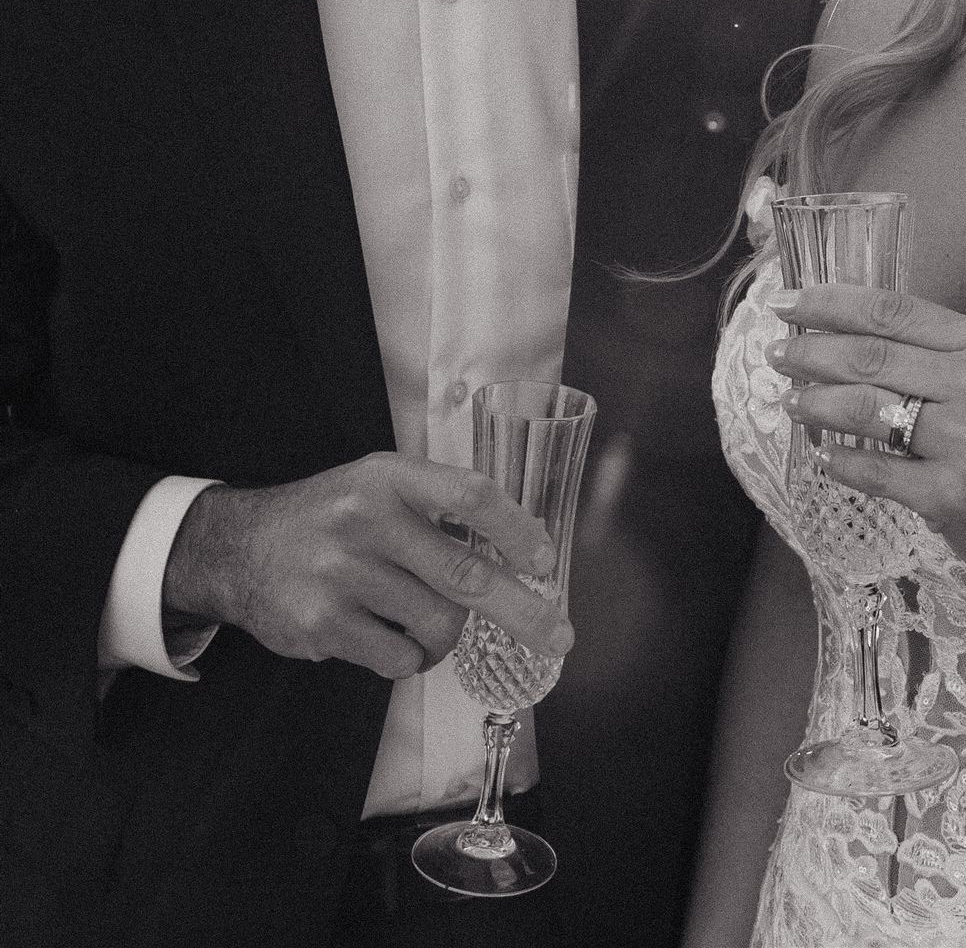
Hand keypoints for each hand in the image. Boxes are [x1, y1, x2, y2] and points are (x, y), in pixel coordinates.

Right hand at [163, 453, 572, 680]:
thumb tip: (517, 551)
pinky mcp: (323, 625)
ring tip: (426, 623)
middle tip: (557, 633)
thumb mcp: (378, 486)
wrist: (239, 548)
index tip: (544, 558)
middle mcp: (366, 519)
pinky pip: (399, 657)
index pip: (468, 495)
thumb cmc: (330, 518)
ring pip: (438, 624)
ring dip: (447, 636)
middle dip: (522, 609)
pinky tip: (389, 638)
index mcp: (388, 477)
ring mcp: (342, 575)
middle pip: (466, 574)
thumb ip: (436, 507)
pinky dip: (410, 657)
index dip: (515, 528)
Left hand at [767, 283, 965, 613]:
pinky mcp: (951, 496)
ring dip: (815, 401)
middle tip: (775, 351)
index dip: (831, 303)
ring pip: (865, 408)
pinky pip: (876, 471)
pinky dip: (842, 462)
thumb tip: (851, 336)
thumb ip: (940, 358)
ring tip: (790, 400)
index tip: (788, 301)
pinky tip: (824, 456)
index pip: (895, 310)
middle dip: (811, 351)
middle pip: (871, 355)